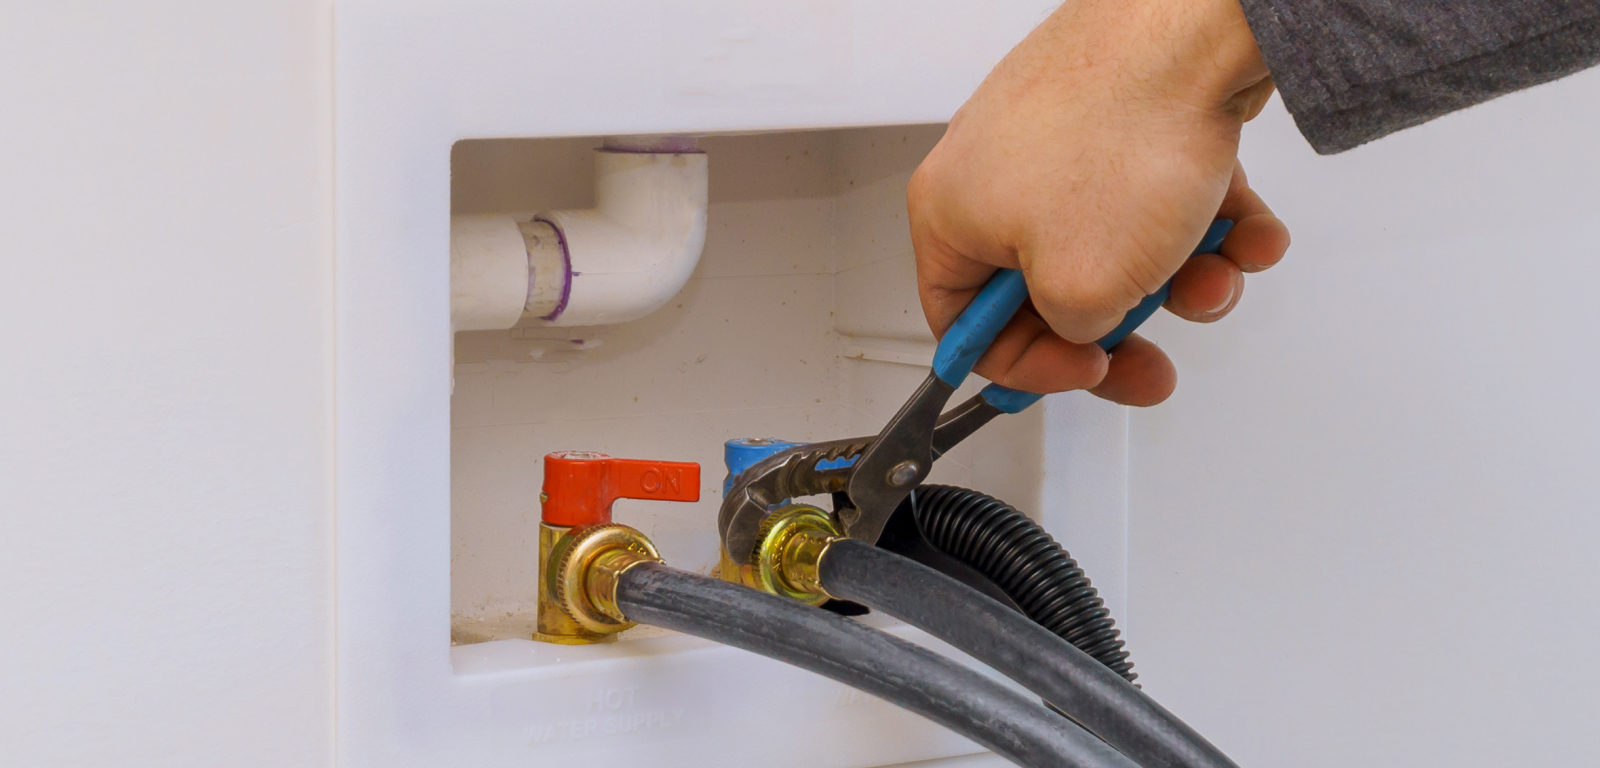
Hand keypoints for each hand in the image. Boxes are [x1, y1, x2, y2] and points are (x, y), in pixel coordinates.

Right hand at [909, 0, 1290, 405]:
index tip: (1084, 372)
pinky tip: (1245, 232)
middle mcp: (996, 169)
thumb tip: (1086, 324)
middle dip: (1119, 325)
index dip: (1026, 366)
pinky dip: (1206, 225)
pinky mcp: (1123, 117)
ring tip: (1220, 276)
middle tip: (1155, 360)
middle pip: (1048, 287)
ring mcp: (1061, 138)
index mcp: (951, 211)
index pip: (963, 321)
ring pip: (1117, 244)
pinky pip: (1160, 196)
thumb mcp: (1082, 290)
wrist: (1193, 33)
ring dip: (1176, 278)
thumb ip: (1072, 332)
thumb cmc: (1123, 136)